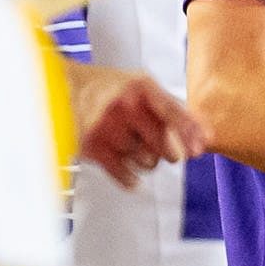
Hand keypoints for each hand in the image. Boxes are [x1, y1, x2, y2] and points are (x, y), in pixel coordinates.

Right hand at [68, 61, 204, 186]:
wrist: (59, 89)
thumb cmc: (106, 89)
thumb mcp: (140, 87)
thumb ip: (172, 107)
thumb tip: (205, 135)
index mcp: (140, 88)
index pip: (173, 112)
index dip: (190, 132)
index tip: (200, 148)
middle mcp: (125, 107)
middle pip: (166, 147)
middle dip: (168, 151)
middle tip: (157, 145)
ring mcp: (108, 128)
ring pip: (149, 163)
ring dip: (147, 161)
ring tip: (133, 146)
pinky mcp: (93, 149)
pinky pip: (126, 176)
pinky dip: (131, 178)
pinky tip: (128, 169)